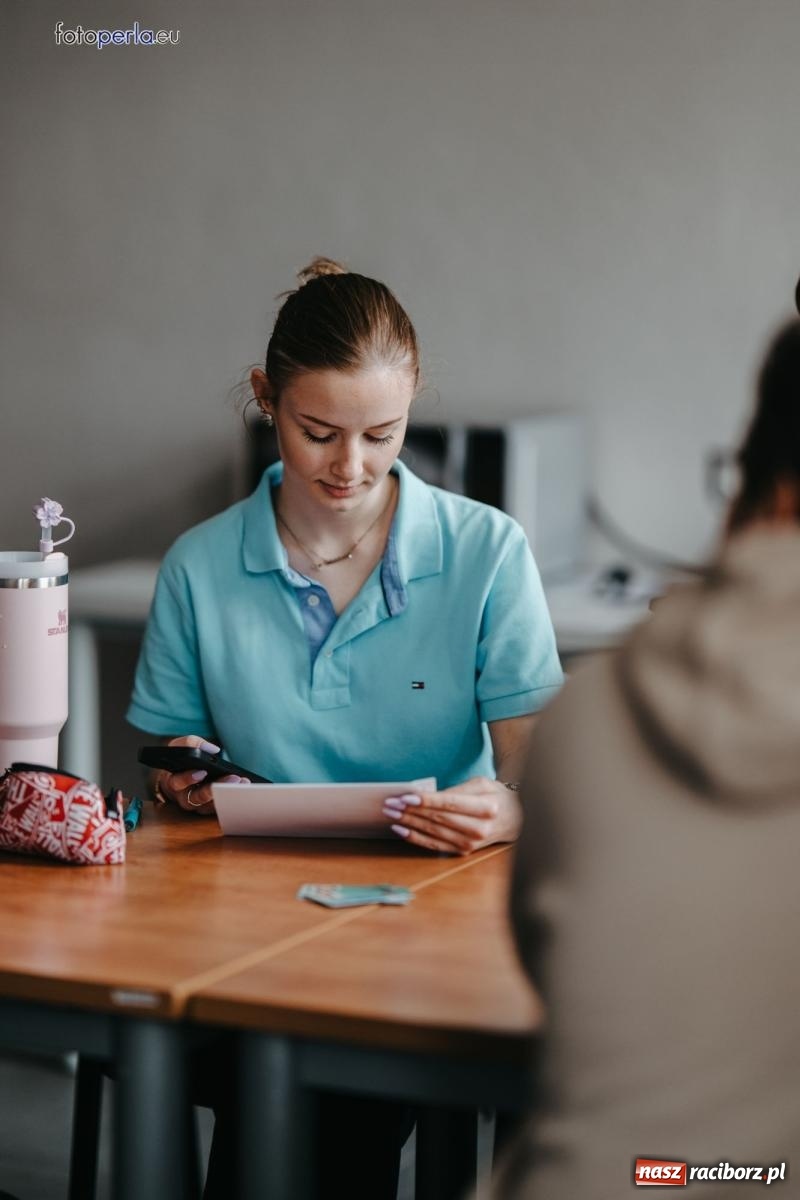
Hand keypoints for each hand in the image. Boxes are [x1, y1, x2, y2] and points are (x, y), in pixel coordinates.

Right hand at [154, 735, 250, 814]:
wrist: (179, 775)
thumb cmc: (180, 760)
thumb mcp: (180, 747)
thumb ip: (192, 743)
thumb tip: (213, 750)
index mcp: (173, 782)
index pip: (178, 782)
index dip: (189, 778)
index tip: (202, 772)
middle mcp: (184, 797)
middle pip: (198, 798)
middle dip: (215, 789)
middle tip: (233, 778)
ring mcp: (197, 805)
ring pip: (211, 805)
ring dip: (228, 794)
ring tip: (243, 783)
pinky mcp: (210, 808)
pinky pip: (221, 806)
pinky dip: (233, 798)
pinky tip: (244, 787)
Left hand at [382, 776, 521, 854]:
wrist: (517, 820)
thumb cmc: (497, 797)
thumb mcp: (482, 784)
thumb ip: (457, 790)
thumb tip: (429, 796)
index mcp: (486, 807)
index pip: (450, 804)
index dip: (426, 801)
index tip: (405, 796)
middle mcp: (480, 828)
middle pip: (438, 818)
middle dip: (410, 811)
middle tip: (390, 803)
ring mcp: (471, 843)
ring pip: (433, 832)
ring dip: (408, 824)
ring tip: (391, 814)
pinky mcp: (464, 852)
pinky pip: (435, 845)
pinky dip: (415, 838)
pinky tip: (400, 831)